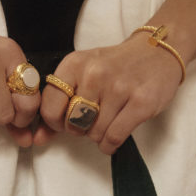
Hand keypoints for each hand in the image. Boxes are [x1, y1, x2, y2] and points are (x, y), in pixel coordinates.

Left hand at [33, 33, 182, 153]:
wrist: (157, 51)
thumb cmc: (116, 67)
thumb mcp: (83, 74)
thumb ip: (58, 104)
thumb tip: (38, 139)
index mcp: (75, 64)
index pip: (50, 106)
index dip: (56, 122)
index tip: (68, 119)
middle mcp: (95, 74)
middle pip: (73, 124)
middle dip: (80, 130)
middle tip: (93, 119)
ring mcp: (119, 88)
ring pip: (94, 134)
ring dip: (99, 136)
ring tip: (108, 122)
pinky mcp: (140, 103)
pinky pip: (113, 138)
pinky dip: (110, 144)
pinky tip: (114, 136)